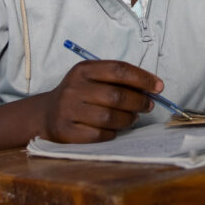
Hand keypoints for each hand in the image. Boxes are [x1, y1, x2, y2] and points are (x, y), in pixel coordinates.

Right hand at [39, 60, 160, 142]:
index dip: (142, 78)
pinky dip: (113, 133)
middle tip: (148, 105)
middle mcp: (73, 88)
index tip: (158, 86)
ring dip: (128, 119)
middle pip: (116, 95)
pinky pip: (99, 135)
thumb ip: (117, 79)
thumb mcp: (92, 78)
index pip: (118, 70)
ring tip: (133, 118)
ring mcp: (68, 110)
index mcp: (83, 70)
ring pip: (110, 117)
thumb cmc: (79, 94)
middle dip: (139, 101)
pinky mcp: (66, 131)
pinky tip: (115, 129)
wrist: (46, 114)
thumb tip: (152, 88)